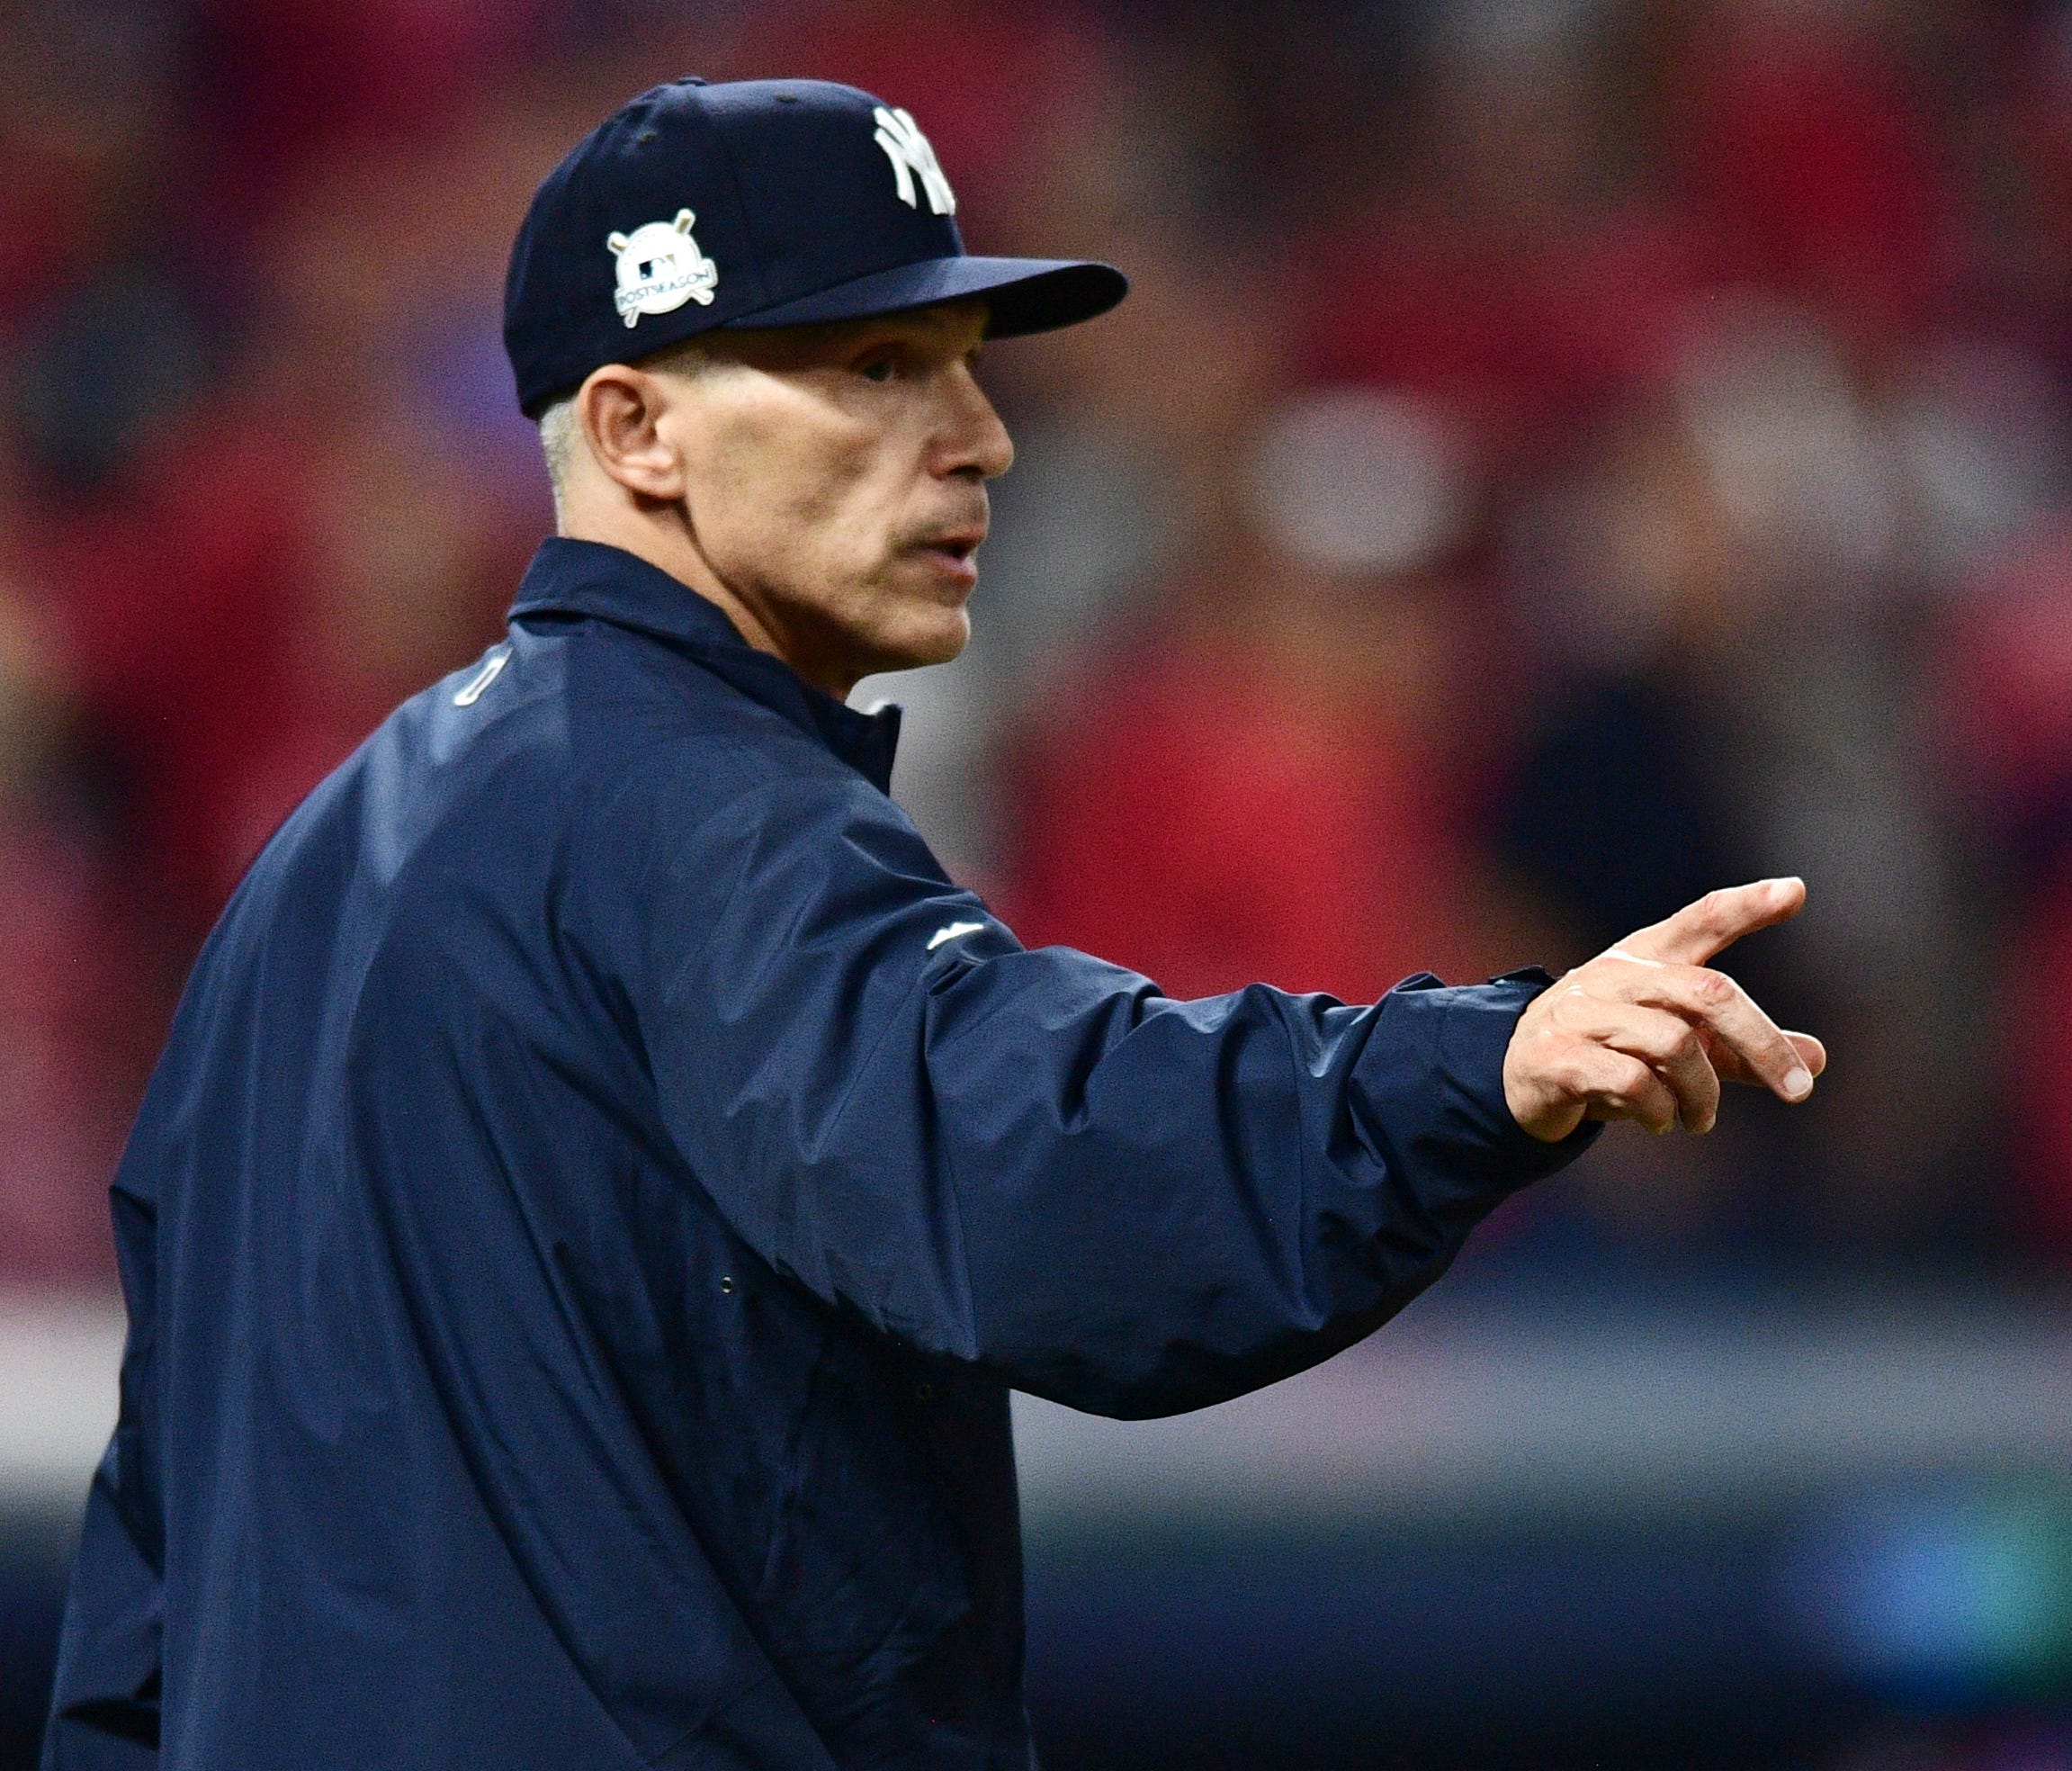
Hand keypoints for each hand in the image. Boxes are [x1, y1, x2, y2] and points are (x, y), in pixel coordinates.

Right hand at [1503, 878, 1827, 1142]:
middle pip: (1709, 992)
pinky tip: (1659, 1120)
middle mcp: (1617, 975)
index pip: (1701, 920)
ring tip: (1700, 1118)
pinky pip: (1632, 1083)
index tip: (1794, 892)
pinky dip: (1660, 1111)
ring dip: (1703, 1095)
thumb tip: (1816, 1061)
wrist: (1521, 1074)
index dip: (1746, 906)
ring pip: (1674, 1045)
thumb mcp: (1678, 1042)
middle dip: (1762, 1043)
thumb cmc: (1614, 1047)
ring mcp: (1583, 1012)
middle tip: (1799, 1090)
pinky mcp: (1558, 1055)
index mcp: (1648, 958)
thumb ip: (1740, 1049)